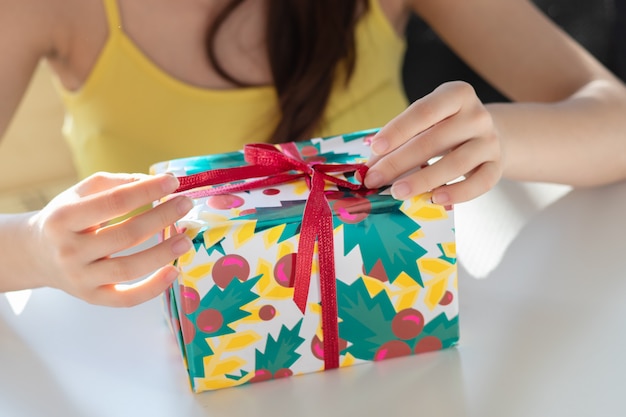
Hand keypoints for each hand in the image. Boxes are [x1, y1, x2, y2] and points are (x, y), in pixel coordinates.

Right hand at [28, 172, 192, 306]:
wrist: (36, 255)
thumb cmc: (66, 219)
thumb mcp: (79, 194)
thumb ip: (113, 184)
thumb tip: (151, 181)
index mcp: (64, 218)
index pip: (114, 202)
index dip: (146, 190)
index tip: (173, 181)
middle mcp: (70, 251)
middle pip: (125, 235)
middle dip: (161, 218)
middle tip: (186, 204)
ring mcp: (81, 278)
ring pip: (129, 269)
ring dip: (162, 254)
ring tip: (186, 239)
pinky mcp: (93, 298)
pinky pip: (127, 299)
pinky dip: (153, 288)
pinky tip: (173, 272)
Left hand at [364, 81, 502, 203]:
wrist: (488, 136)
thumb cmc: (446, 129)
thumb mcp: (427, 122)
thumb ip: (402, 138)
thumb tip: (372, 165)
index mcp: (457, 95)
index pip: (423, 112)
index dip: (397, 130)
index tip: (375, 149)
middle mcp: (477, 115)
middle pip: (434, 141)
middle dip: (399, 162)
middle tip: (374, 179)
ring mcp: (490, 141)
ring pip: (456, 164)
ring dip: (422, 180)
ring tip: (397, 192)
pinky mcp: (497, 166)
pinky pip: (479, 183)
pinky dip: (457, 193)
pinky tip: (435, 199)